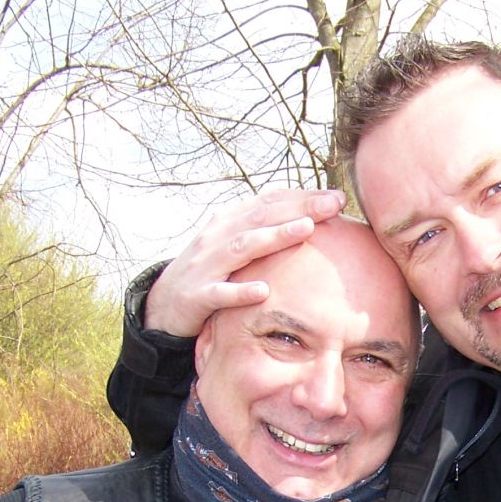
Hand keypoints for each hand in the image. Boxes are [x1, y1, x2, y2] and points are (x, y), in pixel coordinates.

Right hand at [143, 187, 345, 335]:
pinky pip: (220, 294)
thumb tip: (310, 217)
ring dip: (274, 237)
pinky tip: (264, 291)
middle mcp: (218, 237)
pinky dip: (240, 292)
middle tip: (333, 204)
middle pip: (261, 218)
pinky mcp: (197, 297)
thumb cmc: (210, 272)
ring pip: (243, 247)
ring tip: (306, 230)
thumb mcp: (235, 245)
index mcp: (229, 222)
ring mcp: (206, 266)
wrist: (163, 304)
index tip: (336, 197)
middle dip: (299, 209)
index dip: (302, 197)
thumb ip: (265, 230)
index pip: (268, 202)